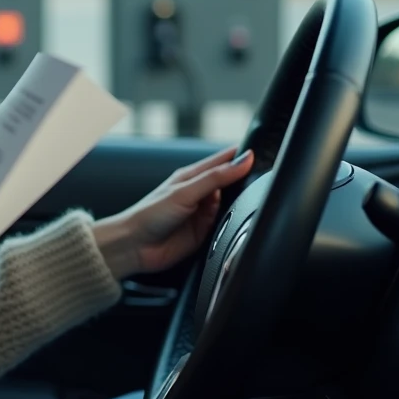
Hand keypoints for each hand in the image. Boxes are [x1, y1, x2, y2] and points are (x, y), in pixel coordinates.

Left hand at [92, 147, 254, 278]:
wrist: (134, 246)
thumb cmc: (149, 214)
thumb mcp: (185, 191)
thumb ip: (215, 177)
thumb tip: (243, 160)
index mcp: (192, 176)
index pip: (223, 161)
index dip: (241, 156)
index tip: (262, 152)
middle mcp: (199, 194)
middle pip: (231, 183)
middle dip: (245, 181)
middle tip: (264, 179)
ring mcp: (203, 214)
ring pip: (232, 205)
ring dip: (241, 203)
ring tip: (253, 201)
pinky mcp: (206, 233)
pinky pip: (227, 226)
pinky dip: (234, 223)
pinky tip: (241, 222)